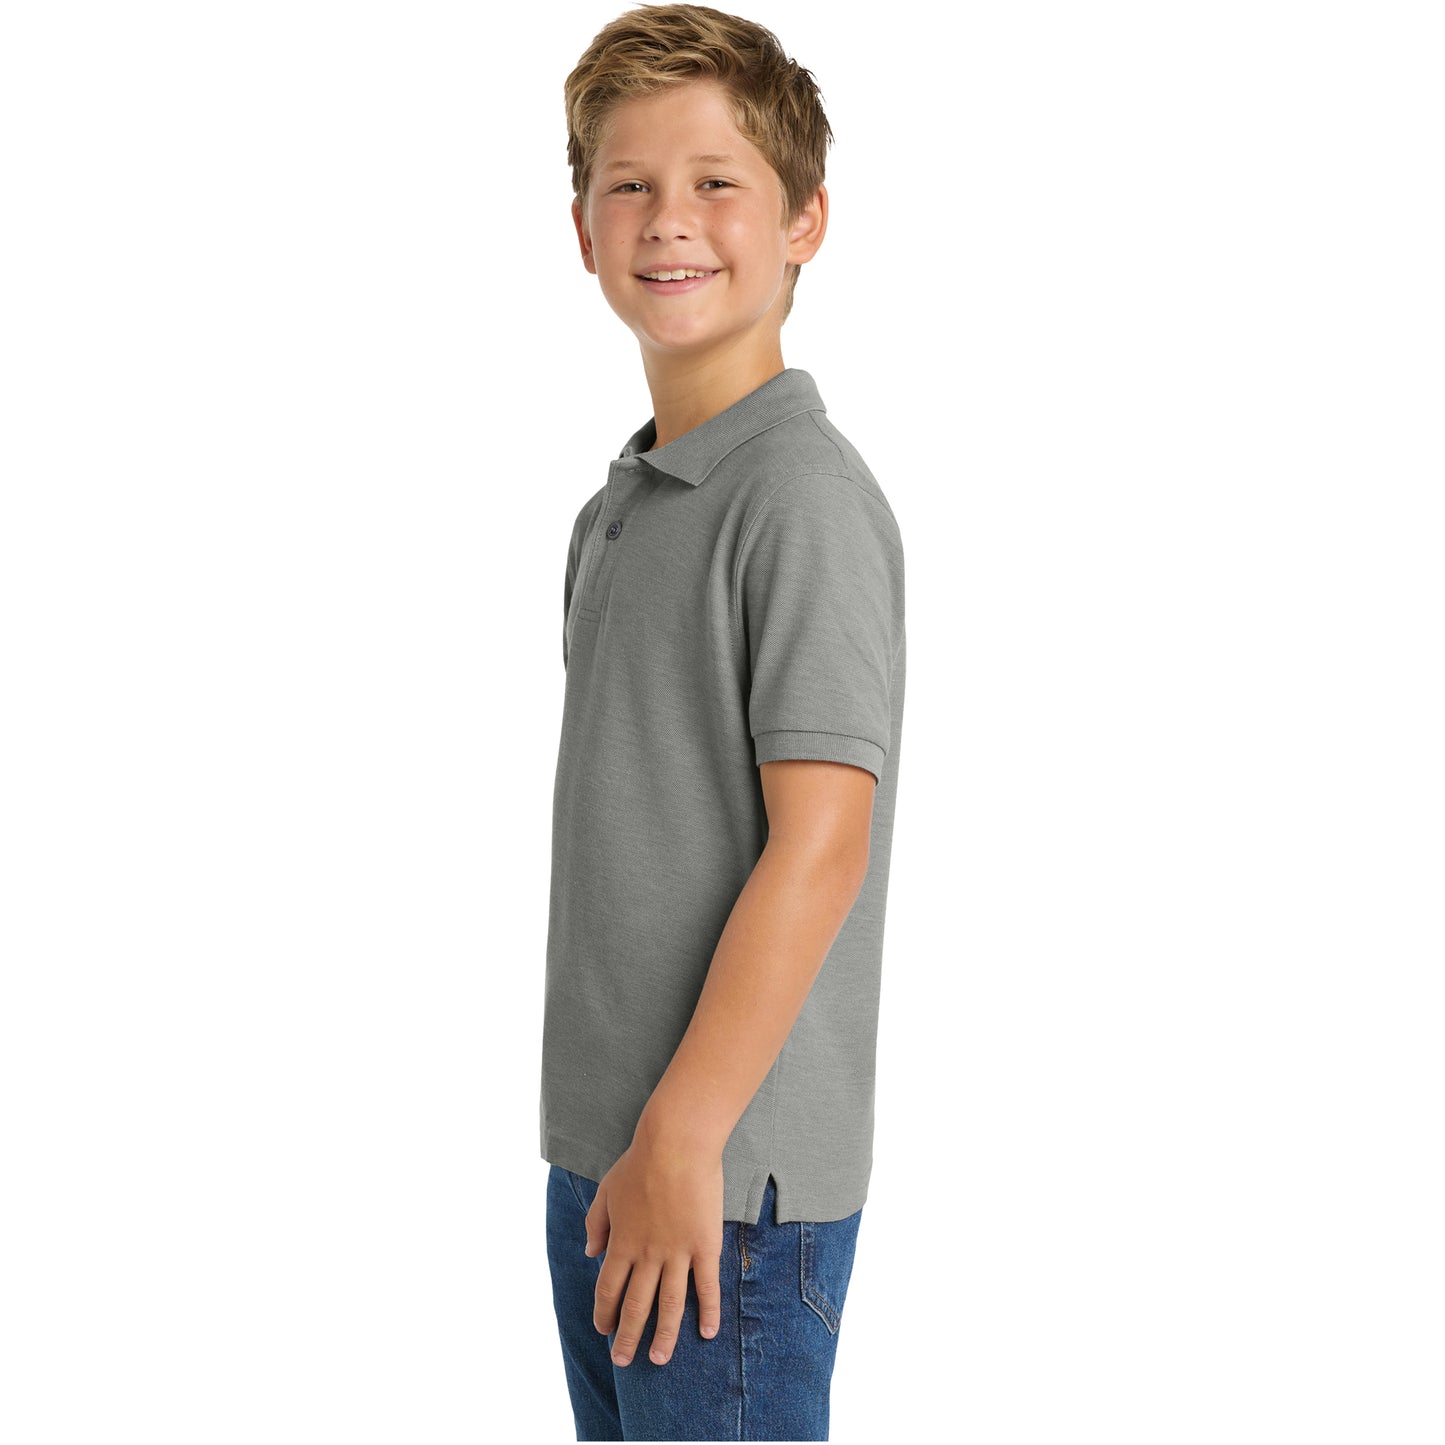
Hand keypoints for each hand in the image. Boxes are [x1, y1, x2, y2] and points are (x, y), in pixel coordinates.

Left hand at [584, 1133, 723, 1366]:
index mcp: (621, 1242)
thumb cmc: (639, 1163)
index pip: (608, 1289)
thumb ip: (596, 1224)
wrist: (676, 1144)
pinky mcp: (705, 1245)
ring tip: (659, 1359)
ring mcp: (677, 1253)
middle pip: (636, 1305)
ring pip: (670, 1304)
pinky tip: (707, 1333)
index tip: (604, 1330)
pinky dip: (707, 1312)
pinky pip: (706, 1286)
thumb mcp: (606, 1192)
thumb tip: (590, 1252)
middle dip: (628, 1337)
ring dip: (664, 1335)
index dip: (605, 1313)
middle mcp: (647, 1255)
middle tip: (624, 1360)